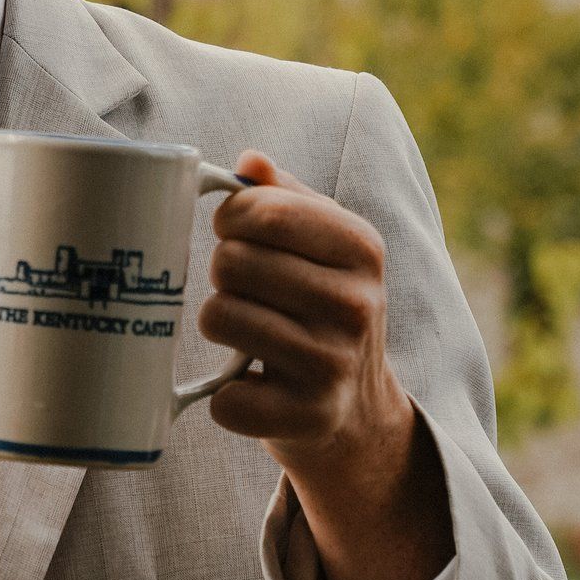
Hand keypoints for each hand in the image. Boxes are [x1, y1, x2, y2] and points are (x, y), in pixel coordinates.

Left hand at [199, 151, 452, 579]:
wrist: (357, 410)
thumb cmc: (323, 307)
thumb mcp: (324, 244)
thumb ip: (285, 196)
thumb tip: (249, 161)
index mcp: (361, 248)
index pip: (264, 211)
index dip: (230, 219)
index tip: (234, 232)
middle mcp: (355, 305)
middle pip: (231, 263)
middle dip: (222, 274)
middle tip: (245, 291)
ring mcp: (332, 365)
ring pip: (218, 318)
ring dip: (219, 325)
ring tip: (247, 334)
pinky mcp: (307, 419)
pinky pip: (225, 398)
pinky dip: (225, 396)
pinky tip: (251, 387)